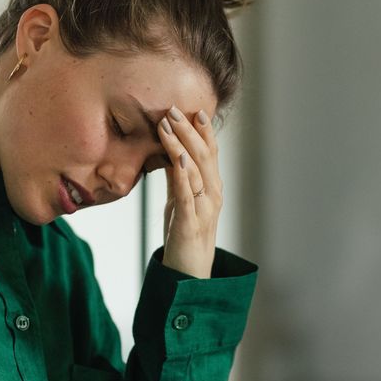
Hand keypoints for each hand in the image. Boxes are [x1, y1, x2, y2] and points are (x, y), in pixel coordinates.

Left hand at [156, 105, 221, 278]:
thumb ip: (177, 177)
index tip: (192, 109)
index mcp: (212, 187)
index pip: (210, 152)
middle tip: (173, 108)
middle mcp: (213, 194)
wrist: (189, 272)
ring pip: (195, 169)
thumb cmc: (184, 235)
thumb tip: (169, 152)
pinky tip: (176, 157)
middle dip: (188, 130)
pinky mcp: (190, 221)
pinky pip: (186, 193)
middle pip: (204, 155)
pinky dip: (182, 173)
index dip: (203, 130)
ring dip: (180, 144)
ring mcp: (204, 208)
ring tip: (167, 124)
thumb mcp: (179, 199)